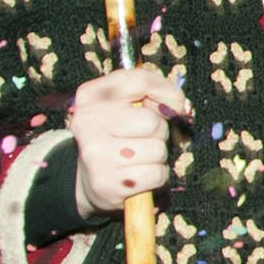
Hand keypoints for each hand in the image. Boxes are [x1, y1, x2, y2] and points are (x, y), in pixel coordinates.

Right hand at [69, 68, 189, 218]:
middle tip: (142, 138)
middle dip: (158, 132)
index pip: (140, 80)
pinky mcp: (106, 183)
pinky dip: (156, 176)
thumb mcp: (128, 104)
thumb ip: (153, 91)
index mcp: (90, 95)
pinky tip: (138, 175)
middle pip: (152, 121)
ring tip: (138, 157)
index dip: (166, 92)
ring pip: (157, 149)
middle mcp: (87, 122)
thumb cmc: (118, 136)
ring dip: (156, 156)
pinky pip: (156, 174)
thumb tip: (176, 106)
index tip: (169, 106)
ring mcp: (94, 154)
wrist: (89, 179)